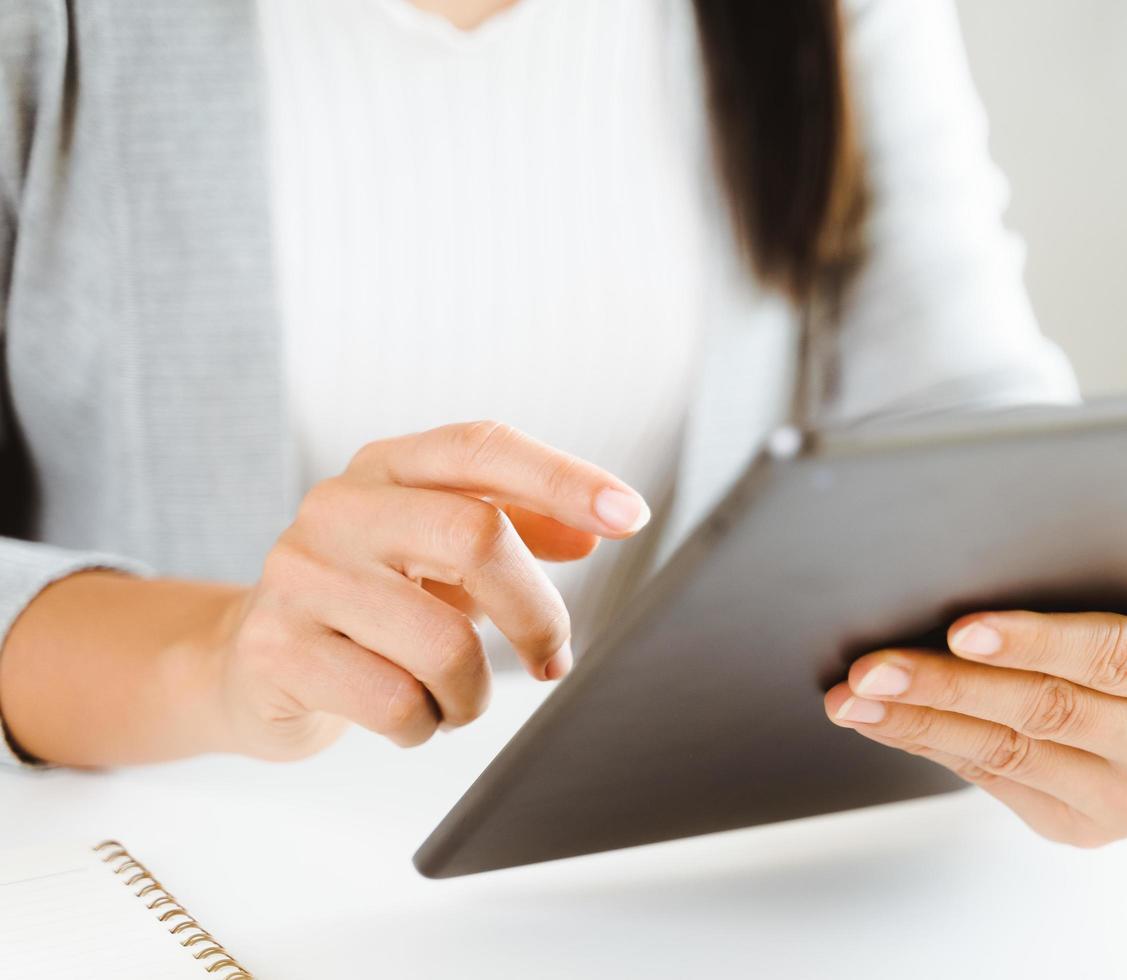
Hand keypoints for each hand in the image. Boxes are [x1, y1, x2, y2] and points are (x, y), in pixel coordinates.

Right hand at [210, 421, 649, 759]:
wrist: (247, 664)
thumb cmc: (370, 604)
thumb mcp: (440, 553)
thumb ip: (517, 527)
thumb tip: (598, 527)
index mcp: (386, 467)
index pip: (482, 448)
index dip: (563, 478)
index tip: (631, 516)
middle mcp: (338, 507)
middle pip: (476, 538)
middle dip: (537, 613)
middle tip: (552, 658)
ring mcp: (300, 576)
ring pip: (444, 642)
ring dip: (474, 693)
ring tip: (458, 699)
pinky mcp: (277, 650)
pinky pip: (397, 703)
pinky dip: (425, 725)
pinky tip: (407, 715)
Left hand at [824, 596, 1126, 845]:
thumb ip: (1088, 573)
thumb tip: (970, 554)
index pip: (1116, 655)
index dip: (1036, 641)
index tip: (961, 627)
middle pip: (1048, 711)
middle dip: (947, 685)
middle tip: (873, 667)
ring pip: (1010, 753)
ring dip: (919, 722)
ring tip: (855, 697)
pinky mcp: (1087, 828)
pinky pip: (995, 779)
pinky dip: (931, 745)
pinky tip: (884, 721)